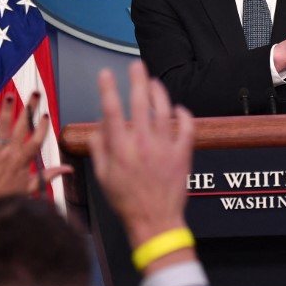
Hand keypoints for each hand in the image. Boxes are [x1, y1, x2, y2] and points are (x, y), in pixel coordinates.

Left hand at [0, 93, 71, 212]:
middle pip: (23, 126)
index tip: (46, 114)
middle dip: (30, 107)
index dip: (42, 126)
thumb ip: (50, 175)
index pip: (37, 139)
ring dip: (7, 109)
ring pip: (3, 125)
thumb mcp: (31, 186)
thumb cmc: (6, 199)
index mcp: (24, 160)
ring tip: (10, 94)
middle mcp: (12, 152)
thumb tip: (69, 169)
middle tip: (36, 92)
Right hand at [88, 62, 194, 261]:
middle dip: (137, 79)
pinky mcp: (182, 154)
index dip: (107, 89)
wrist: (155, 221)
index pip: (111, 111)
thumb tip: (99, 127)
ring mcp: (164, 148)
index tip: (105, 73)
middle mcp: (142, 145)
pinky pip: (186, 127)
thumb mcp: (103, 176)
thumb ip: (99, 148)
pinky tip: (177, 109)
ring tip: (154, 83)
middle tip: (136, 65)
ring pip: (164, 110)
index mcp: (120, 149)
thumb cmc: (126, 201)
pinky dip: (183, 114)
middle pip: (139, 103)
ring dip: (159, 92)